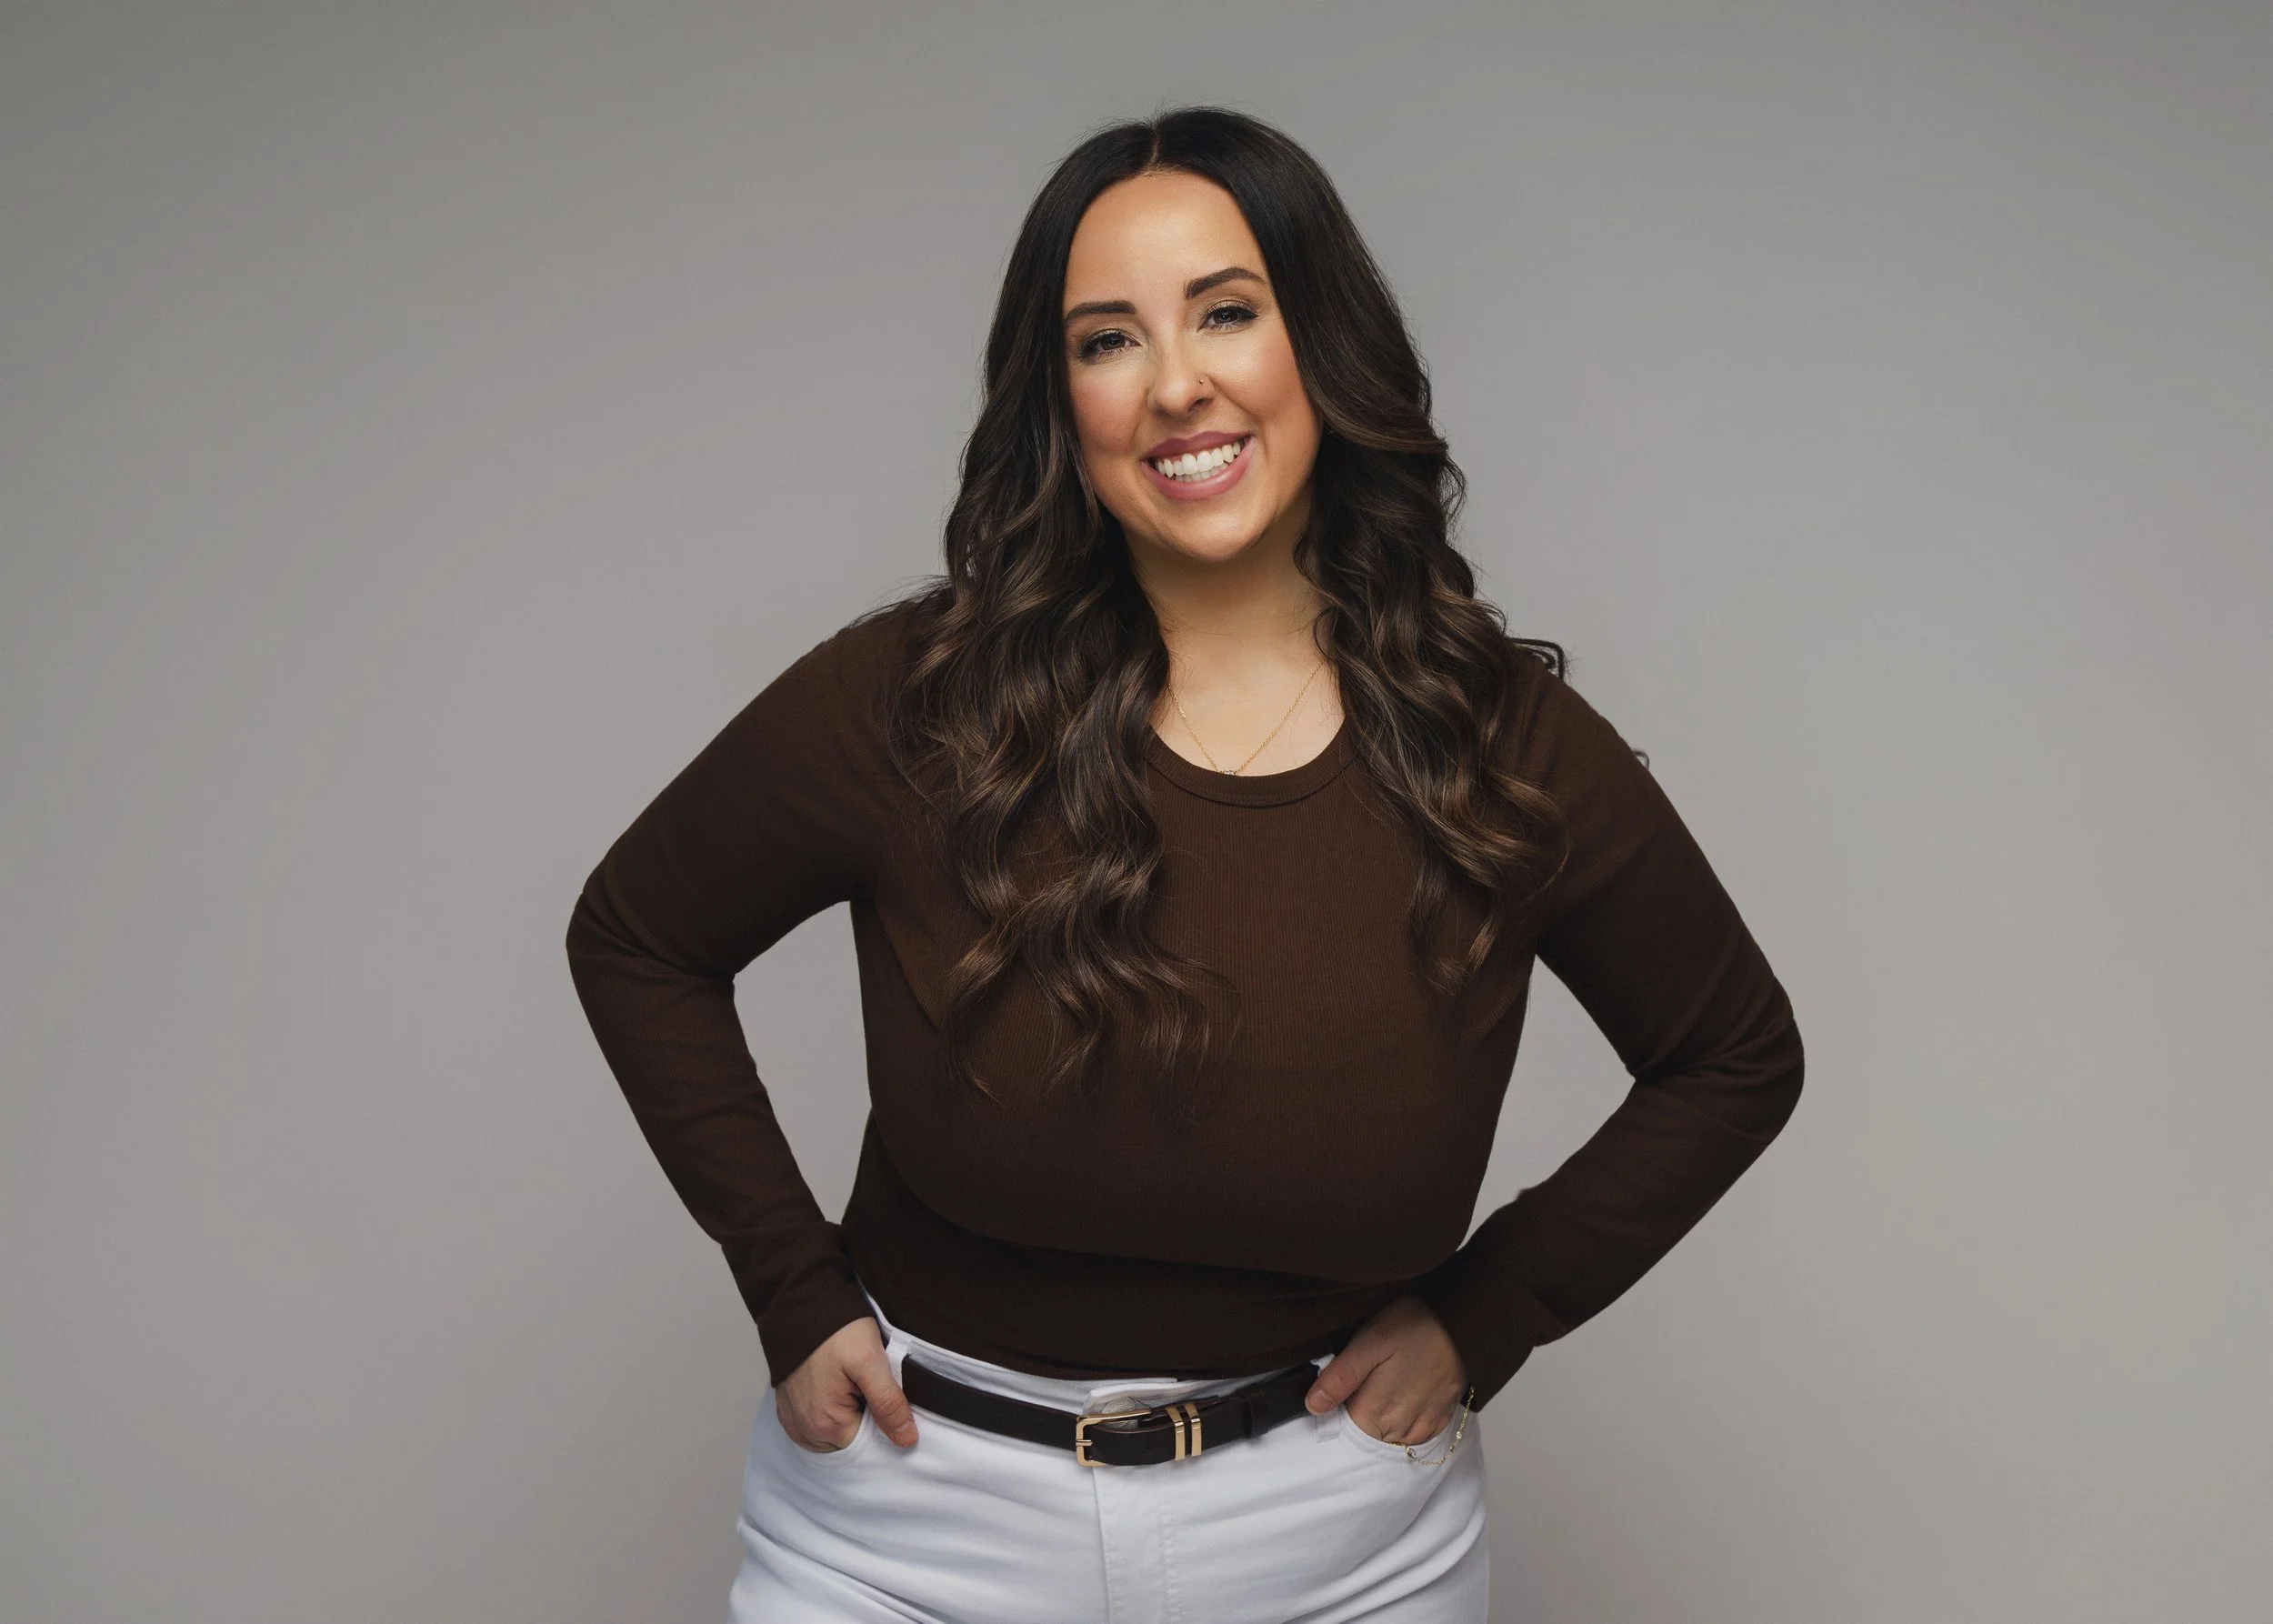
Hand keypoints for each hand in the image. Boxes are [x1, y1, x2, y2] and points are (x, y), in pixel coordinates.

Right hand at [775, 1315, 919, 1452]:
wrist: (800, 1303)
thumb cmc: (835, 1329)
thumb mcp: (871, 1361)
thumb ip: (889, 1404)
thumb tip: (907, 1439)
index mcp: (827, 1424)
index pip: (870, 1444)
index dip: (884, 1422)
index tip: (887, 1396)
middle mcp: (805, 1430)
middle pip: (850, 1440)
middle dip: (866, 1418)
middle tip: (868, 1383)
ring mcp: (794, 1420)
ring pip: (834, 1433)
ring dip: (847, 1414)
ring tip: (851, 1382)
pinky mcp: (788, 1408)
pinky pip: (815, 1424)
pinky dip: (828, 1411)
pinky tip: (836, 1386)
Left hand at [1303, 1294, 1468, 1446]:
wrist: (1462, 1320)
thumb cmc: (1412, 1324)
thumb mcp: (1368, 1342)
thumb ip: (1340, 1378)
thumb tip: (1314, 1407)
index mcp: (1374, 1412)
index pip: (1344, 1429)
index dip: (1337, 1410)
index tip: (1340, 1389)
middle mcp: (1399, 1426)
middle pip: (1367, 1434)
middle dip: (1359, 1415)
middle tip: (1364, 1381)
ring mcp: (1422, 1424)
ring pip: (1392, 1438)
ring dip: (1383, 1421)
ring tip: (1384, 1388)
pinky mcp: (1441, 1417)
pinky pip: (1417, 1435)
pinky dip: (1407, 1424)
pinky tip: (1404, 1401)